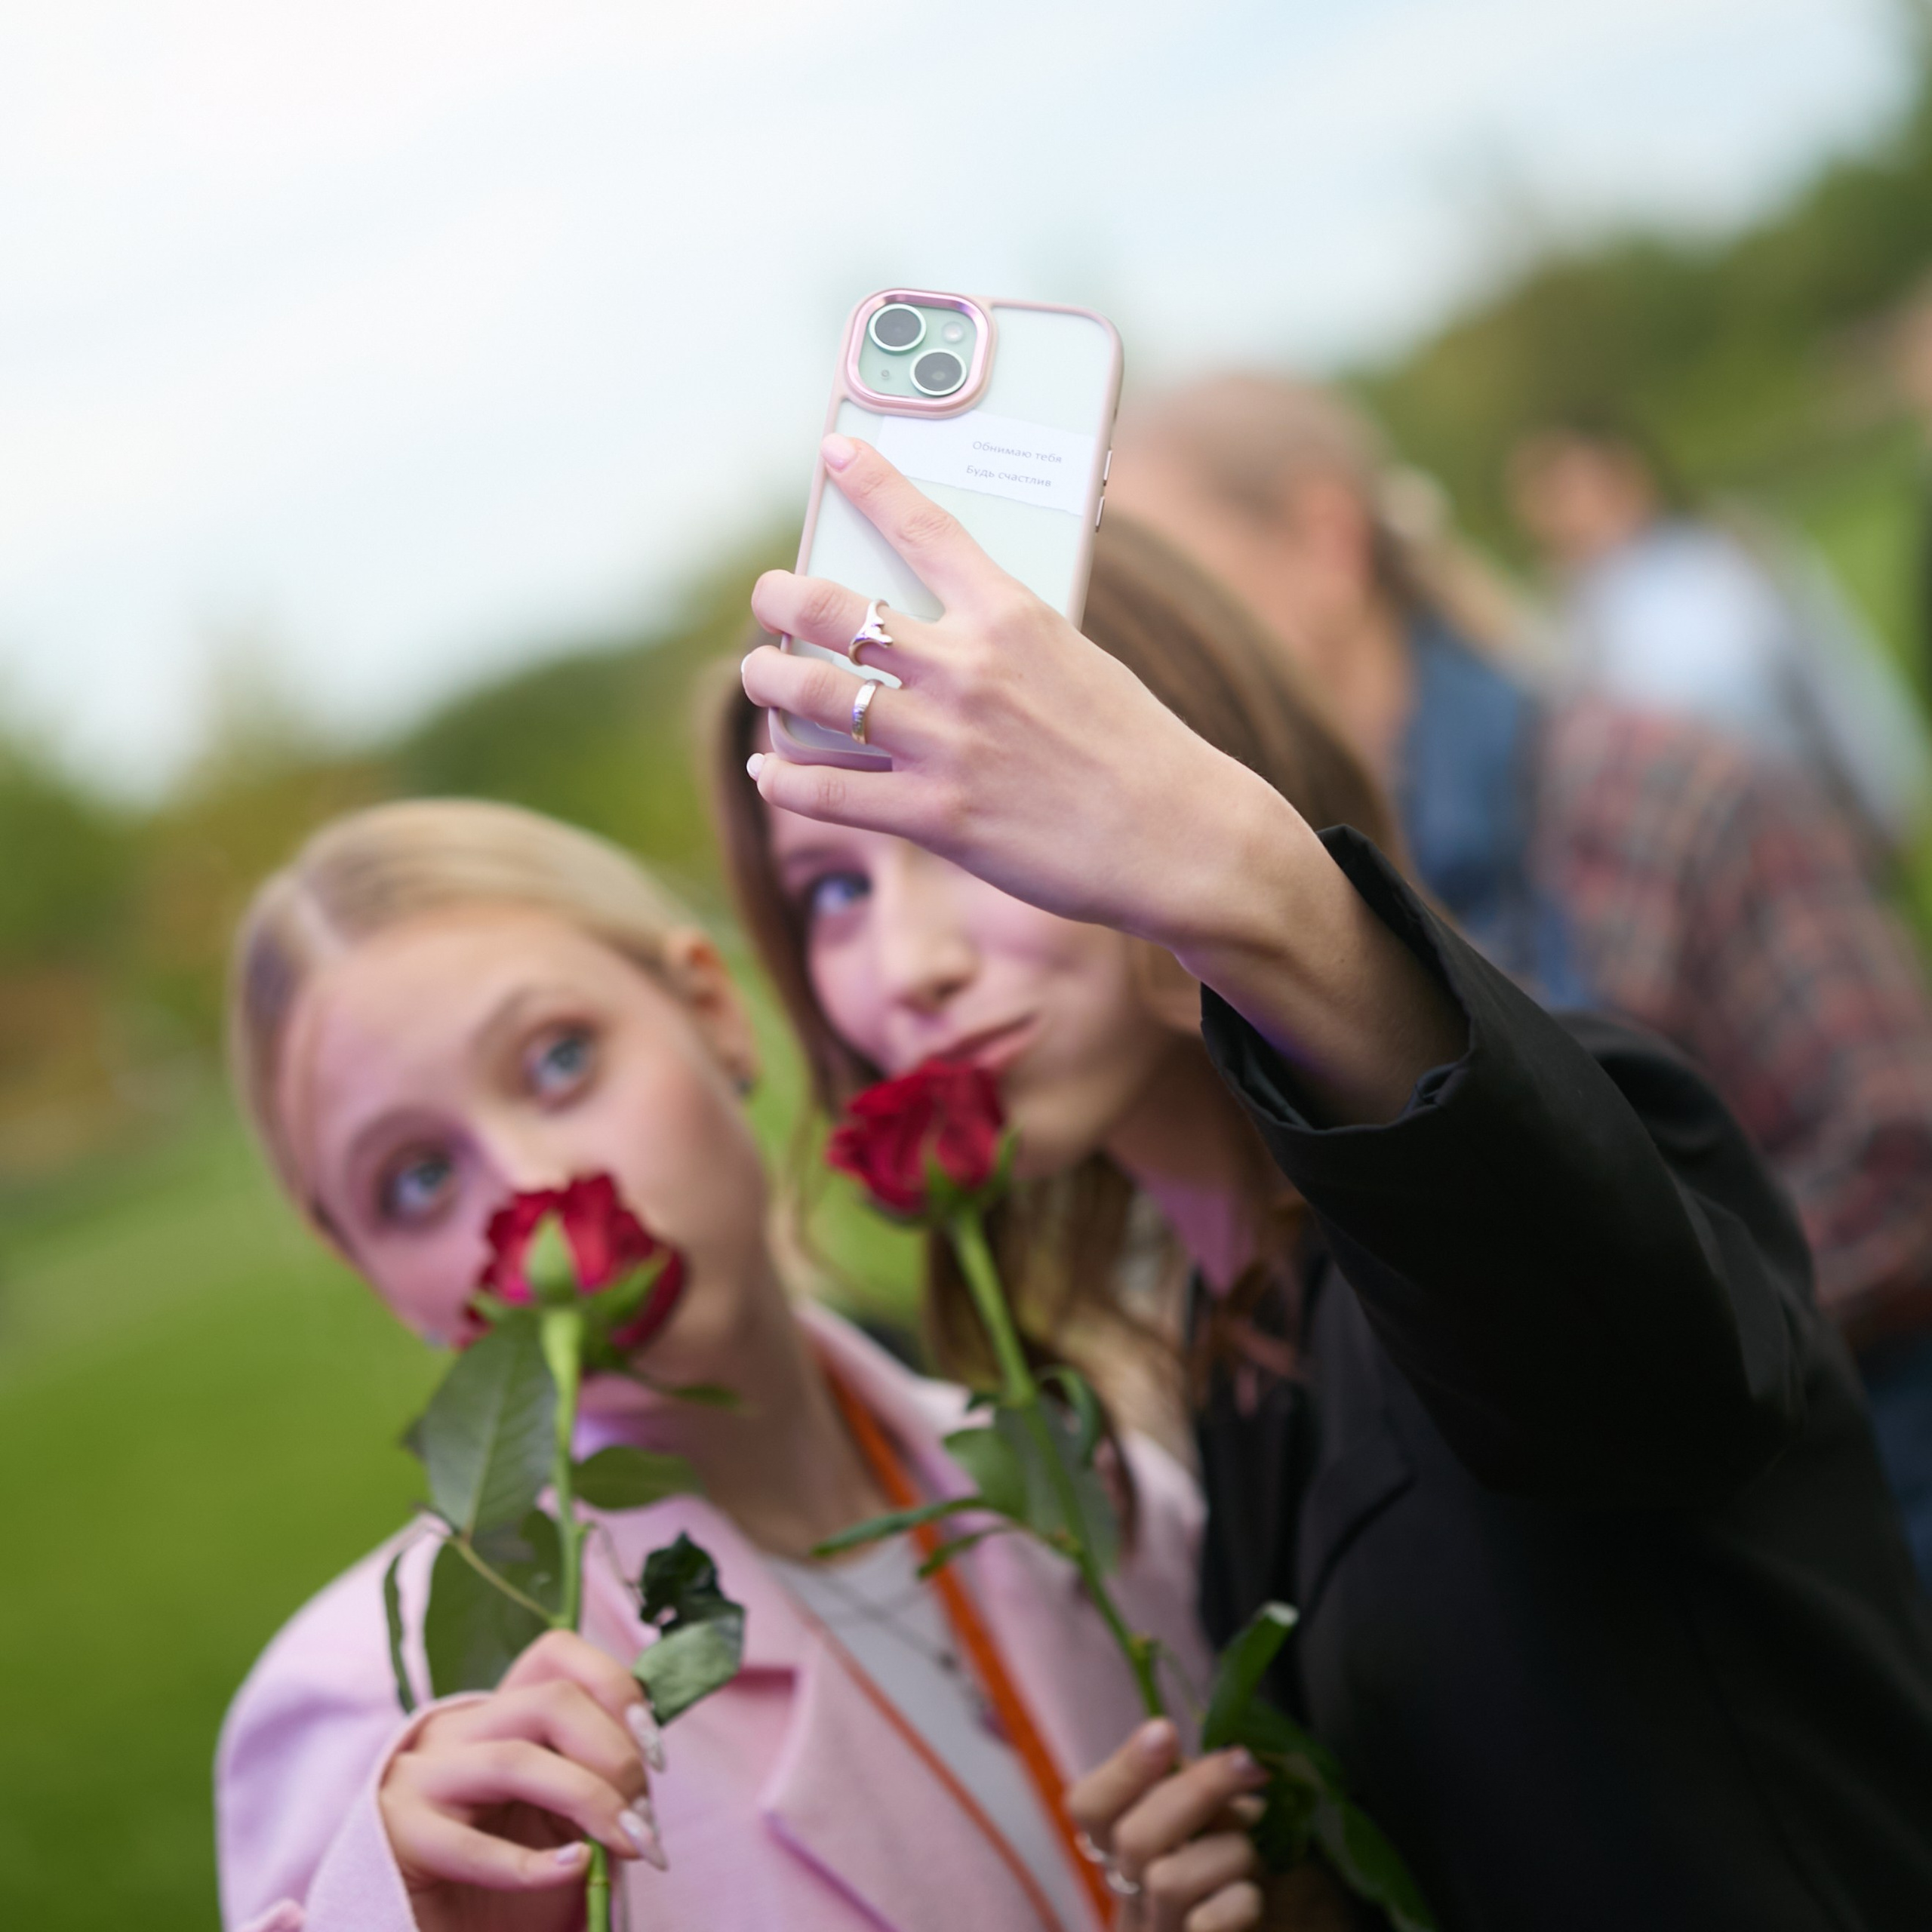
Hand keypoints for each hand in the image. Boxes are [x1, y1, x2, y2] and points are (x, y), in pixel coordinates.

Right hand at [379, 1629, 665, 1931]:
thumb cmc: (494, 1888)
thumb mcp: (555, 1824)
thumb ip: (594, 1790)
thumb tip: (647, 1784)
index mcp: (494, 1715)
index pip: (555, 1655)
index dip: (615, 1688)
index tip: (653, 1750)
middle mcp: (456, 1730)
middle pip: (550, 1701)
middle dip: (614, 1753)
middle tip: (641, 1816)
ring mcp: (421, 1779)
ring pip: (515, 1758)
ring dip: (588, 1798)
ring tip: (626, 1843)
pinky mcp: (398, 1837)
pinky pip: (470, 1844)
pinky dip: (532, 1861)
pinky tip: (572, 1869)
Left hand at [742, 433, 1298, 953]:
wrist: (1177, 836)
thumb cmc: (1136, 748)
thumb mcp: (1079, 663)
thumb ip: (1007, 643)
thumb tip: (940, 642)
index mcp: (1012, 615)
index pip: (925, 526)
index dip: (868, 482)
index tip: (833, 451)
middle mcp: (967, 669)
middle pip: (836, 610)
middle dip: (782, 598)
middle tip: (769, 599)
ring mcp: (945, 742)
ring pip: (815, 694)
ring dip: (770, 678)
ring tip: (761, 674)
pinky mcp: (935, 815)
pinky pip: (826, 792)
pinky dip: (783, 778)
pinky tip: (768, 768)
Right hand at [1067, 1719, 1270, 1931]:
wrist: (1279, 1922)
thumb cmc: (1238, 1866)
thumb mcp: (1208, 1818)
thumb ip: (1190, 1787)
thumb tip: (1205, 1753)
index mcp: (1121, 1848)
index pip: (1089, 1806)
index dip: (1123, 1769)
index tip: (1166, 1730)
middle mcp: (1128, 1893)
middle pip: (1134, 1839)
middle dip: (1198, 1791)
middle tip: (1248, 1764)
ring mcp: (1158, 1930)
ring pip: (1169, 1882)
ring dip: (1229, 1854)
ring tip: (1253, 1852)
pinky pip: (1208, 1925)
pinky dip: (1240, 1901)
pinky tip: (1251, 1895)